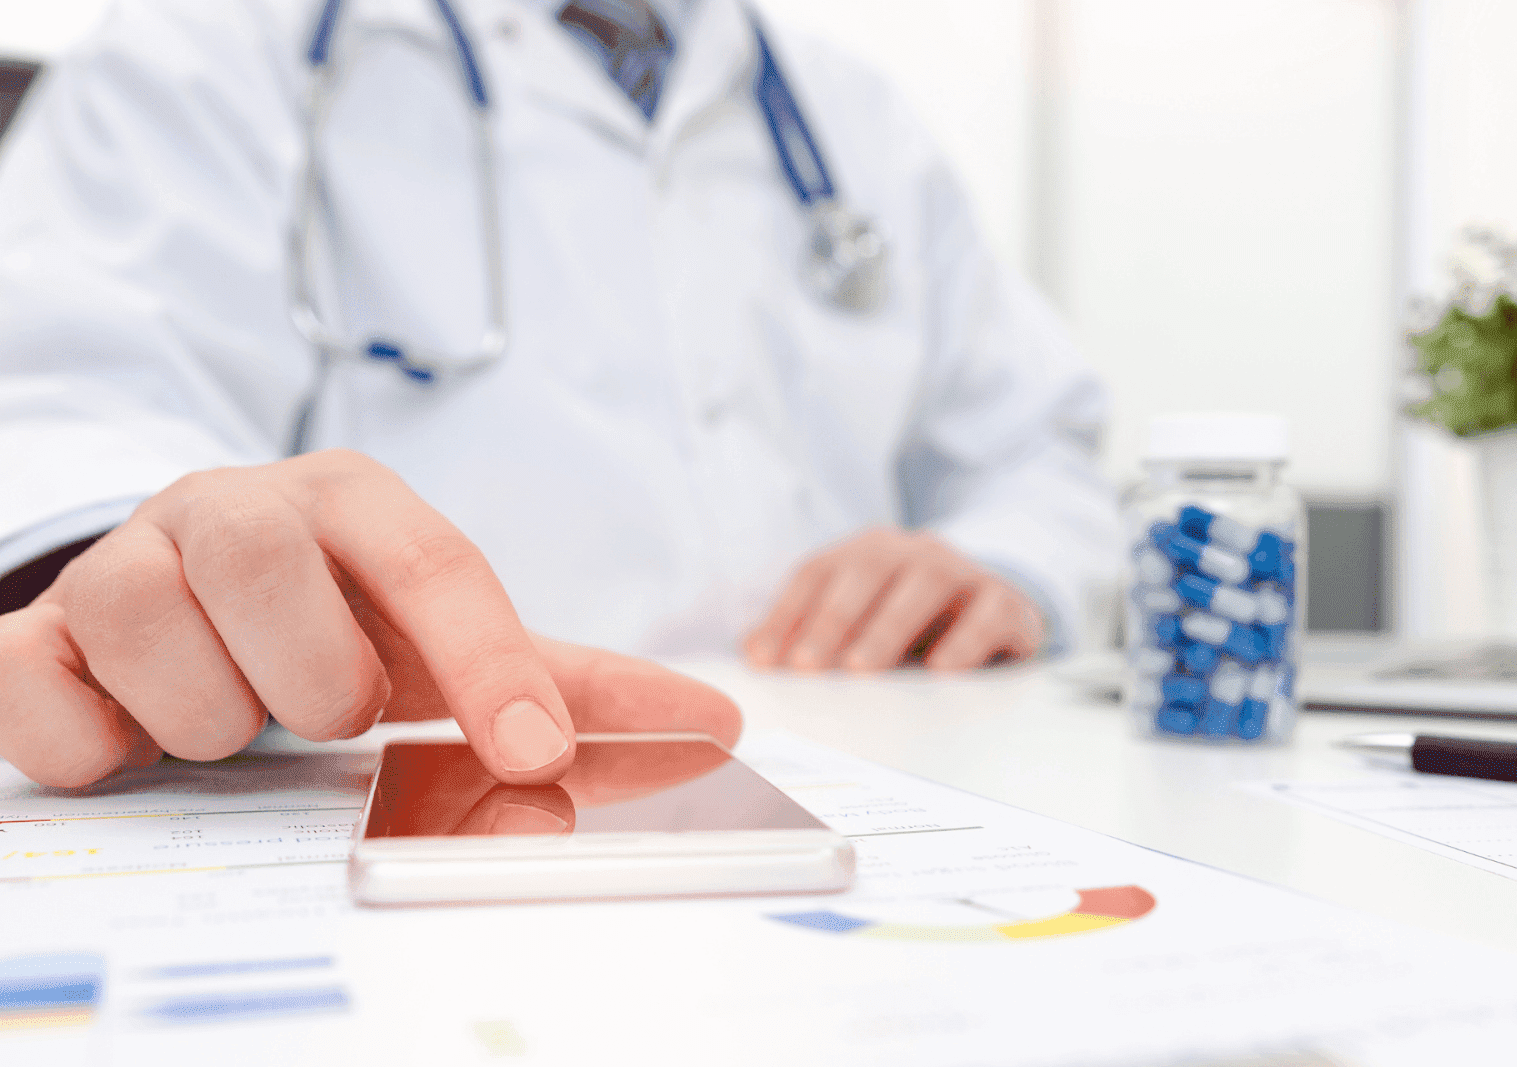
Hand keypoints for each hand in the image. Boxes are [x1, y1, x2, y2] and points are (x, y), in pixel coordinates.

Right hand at [0, 450, 738, 787]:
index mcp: (351, 504)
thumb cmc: (336, 626)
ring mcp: (124, 562)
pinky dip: (97, 740)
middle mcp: (232, 507)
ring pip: (160, 637)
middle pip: (271, 572)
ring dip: (214, 717)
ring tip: (231, 715)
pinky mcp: (36, 633)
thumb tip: (719, 722)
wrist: (183, 607)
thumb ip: (569, 685)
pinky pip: (41, 689)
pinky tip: (131, 732)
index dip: (489, 664)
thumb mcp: (447, 646)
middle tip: (321, 708)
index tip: (536, 755)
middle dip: (311, 679)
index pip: (433, 565)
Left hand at [742, 527, 1045, 671]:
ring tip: (862, 668)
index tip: (763, 659)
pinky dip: (966, 640)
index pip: (818, 573)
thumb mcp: (862, 622)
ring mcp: (962, 571)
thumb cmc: (913, 622)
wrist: (999, 605)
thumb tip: (754, 654)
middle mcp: (912, 552)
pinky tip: (943, 670)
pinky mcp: (1005, 602)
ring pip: (926, 583)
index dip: (786, 614)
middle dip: (832, 618)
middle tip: (807, 666)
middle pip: (867, 571)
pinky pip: (988, 613)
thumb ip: (812, 632)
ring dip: (889, 626)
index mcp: (867, 552)